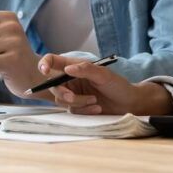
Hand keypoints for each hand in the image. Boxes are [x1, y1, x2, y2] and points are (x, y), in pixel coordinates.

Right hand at [38, 54, 172, 115]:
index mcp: (74, 67)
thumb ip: (85, 69)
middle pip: (53, 85)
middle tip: (72, 96)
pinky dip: (84, 110)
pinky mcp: (77, 107)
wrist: (128, 104)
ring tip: (95, 101)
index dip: (44, 63)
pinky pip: (72, 110)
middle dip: (63, 93)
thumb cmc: (117, 85)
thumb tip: (67, 68)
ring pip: (62, 100)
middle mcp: (71, 80)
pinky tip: (97, 108)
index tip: (44, 70)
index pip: (53, 61)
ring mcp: (73, 93)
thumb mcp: (103, 74)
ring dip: (78, 102)